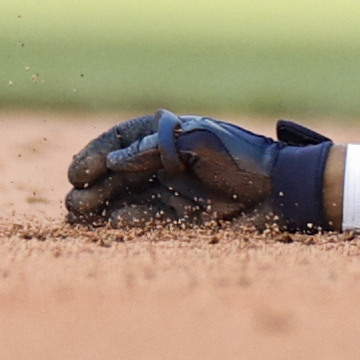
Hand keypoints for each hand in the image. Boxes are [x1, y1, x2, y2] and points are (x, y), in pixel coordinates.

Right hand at [64, 112, 317, 228]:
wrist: (283, 192)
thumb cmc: (246, 159)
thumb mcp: (201, 144)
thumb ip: (156, 149)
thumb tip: (113, 159)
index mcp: (172, 136)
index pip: (122, 139)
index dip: (97, 154)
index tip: (79, 172)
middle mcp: (166, 163)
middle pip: (116, 172)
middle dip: (92, 185)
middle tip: (77, 202)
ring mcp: (172, 190)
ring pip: (124, 198)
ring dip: (100, 206)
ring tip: (81, 215)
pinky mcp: (181, 218)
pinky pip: (143, 219)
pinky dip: (124, 221)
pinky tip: (112, 223)